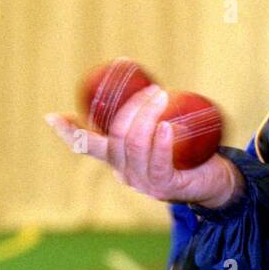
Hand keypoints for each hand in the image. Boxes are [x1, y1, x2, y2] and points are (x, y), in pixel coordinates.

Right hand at [46, 83, 242, 208]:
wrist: (216, 182)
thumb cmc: (188, 152)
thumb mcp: (161, 134)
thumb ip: (148, 117)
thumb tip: (142, 82)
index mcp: (118, 161)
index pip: (88, 147)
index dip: (68, 133)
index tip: (52, 116)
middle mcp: (125, 174)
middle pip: (116, 138)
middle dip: (130, 109)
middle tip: (152, 89)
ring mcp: (144, 183)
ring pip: (134, 147)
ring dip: (146, 117)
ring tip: (161, 97)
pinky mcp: (166, 187)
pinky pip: (158, 163)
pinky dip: (161, 143)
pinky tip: (166, 127)